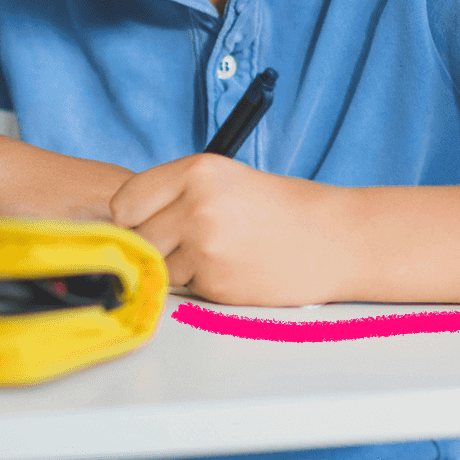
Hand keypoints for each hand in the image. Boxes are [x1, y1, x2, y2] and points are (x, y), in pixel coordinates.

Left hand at [108, 154, 351, 306]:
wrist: (336, 239)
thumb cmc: (281, 207)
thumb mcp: (224, 179)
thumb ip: (174, 194)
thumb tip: (123, 224)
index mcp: (197, 172)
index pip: (125, 203)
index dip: (134, 216)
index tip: (149, 220)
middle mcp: (197, 207)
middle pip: (138, 238)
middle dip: (156, 243)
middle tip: (191, 239)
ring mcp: (206, 249)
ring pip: (160, 267)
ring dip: (179, 265)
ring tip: (221, 251)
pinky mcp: (217, 284)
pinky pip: (185, 288)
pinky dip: (202, 283)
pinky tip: (234, 267)